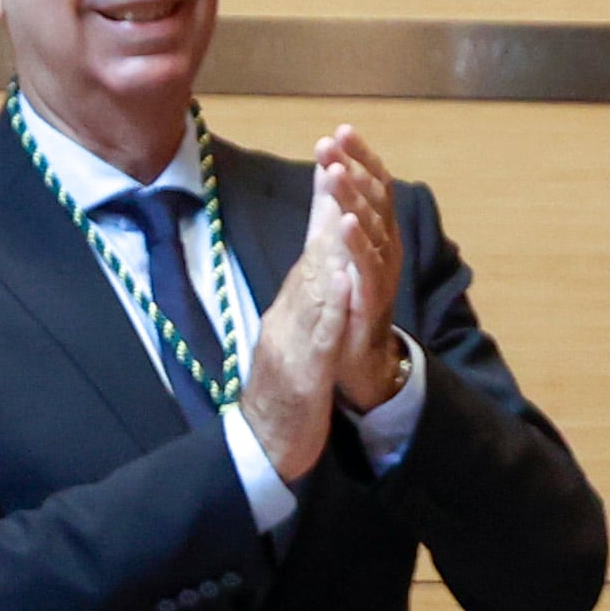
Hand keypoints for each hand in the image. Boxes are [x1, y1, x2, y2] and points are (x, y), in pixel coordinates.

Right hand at [242, 154, 381, 481]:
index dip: (321, 202)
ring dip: (328, 246)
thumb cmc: (284, 398)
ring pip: (314, 288)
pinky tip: (347, 280)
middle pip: (310, 254)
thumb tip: (322, 266)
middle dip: (324, 205)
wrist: (262, 453)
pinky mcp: (303, 376)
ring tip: (342, 205)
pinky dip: (333, 307)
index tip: (332, 157)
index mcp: (290, 309)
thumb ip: (307, 304)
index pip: (310, 248)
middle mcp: (287, 318)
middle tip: (333, 158)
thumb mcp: (297, 341)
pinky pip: (321, 336)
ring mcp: (292, 345)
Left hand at [313, 125, 408, 410]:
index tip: (340, 131)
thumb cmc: (351, 297)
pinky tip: (344, 221)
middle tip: (331, 143)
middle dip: (354, 167)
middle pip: (376, 198)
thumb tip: (326, 166)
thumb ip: (333, 207)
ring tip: (335, 172)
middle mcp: (388, 245)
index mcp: (381, 231)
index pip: (375, 184)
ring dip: (353, 197)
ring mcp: (383, 270)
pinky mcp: (373, 296)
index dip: (360, 156)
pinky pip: (367, 264)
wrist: (359, 355)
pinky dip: (356, 241)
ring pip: (371, 226)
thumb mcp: (339, 244)